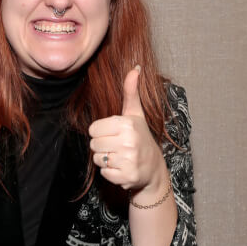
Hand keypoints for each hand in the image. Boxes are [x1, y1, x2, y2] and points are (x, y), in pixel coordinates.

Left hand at [88, 66, 168, 193]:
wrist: (153, 168)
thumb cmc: (140, 137)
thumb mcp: (135, 114)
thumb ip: (131, 92)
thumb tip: (135, 68)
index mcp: (127, 124)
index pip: (93, 129)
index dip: (101, 132)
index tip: (114, 134)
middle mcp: (129, 141)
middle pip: (93, 144)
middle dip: (103, 146)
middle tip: (117, 147)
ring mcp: (128, 160)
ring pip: (98, 159)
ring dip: (106, 160)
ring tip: (120, 157)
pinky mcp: (126, 177)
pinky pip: (104, 174)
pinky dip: (110, 173)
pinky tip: (122, 168)